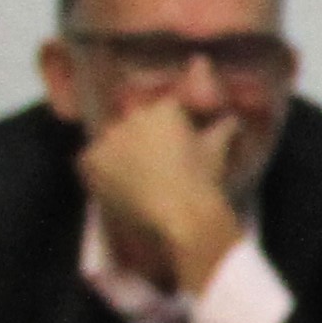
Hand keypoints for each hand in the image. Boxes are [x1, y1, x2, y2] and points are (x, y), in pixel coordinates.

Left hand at [73, 96, 244, 291]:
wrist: (181, 215)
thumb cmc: (203, 180)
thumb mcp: (217, 150)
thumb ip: (223, 127)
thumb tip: (232, 118)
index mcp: (163, 108)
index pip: (160, 108)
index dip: (165, 127)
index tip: (171, 143)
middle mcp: (130, 117)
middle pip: (131, 123)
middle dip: (139, 138)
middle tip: (153, 163)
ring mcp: (107, 137)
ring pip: (110, 142)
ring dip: (118, 154)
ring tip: (134, 178)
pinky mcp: (89, 160)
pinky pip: (91, 162)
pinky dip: (101, 172)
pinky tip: (118, 187)